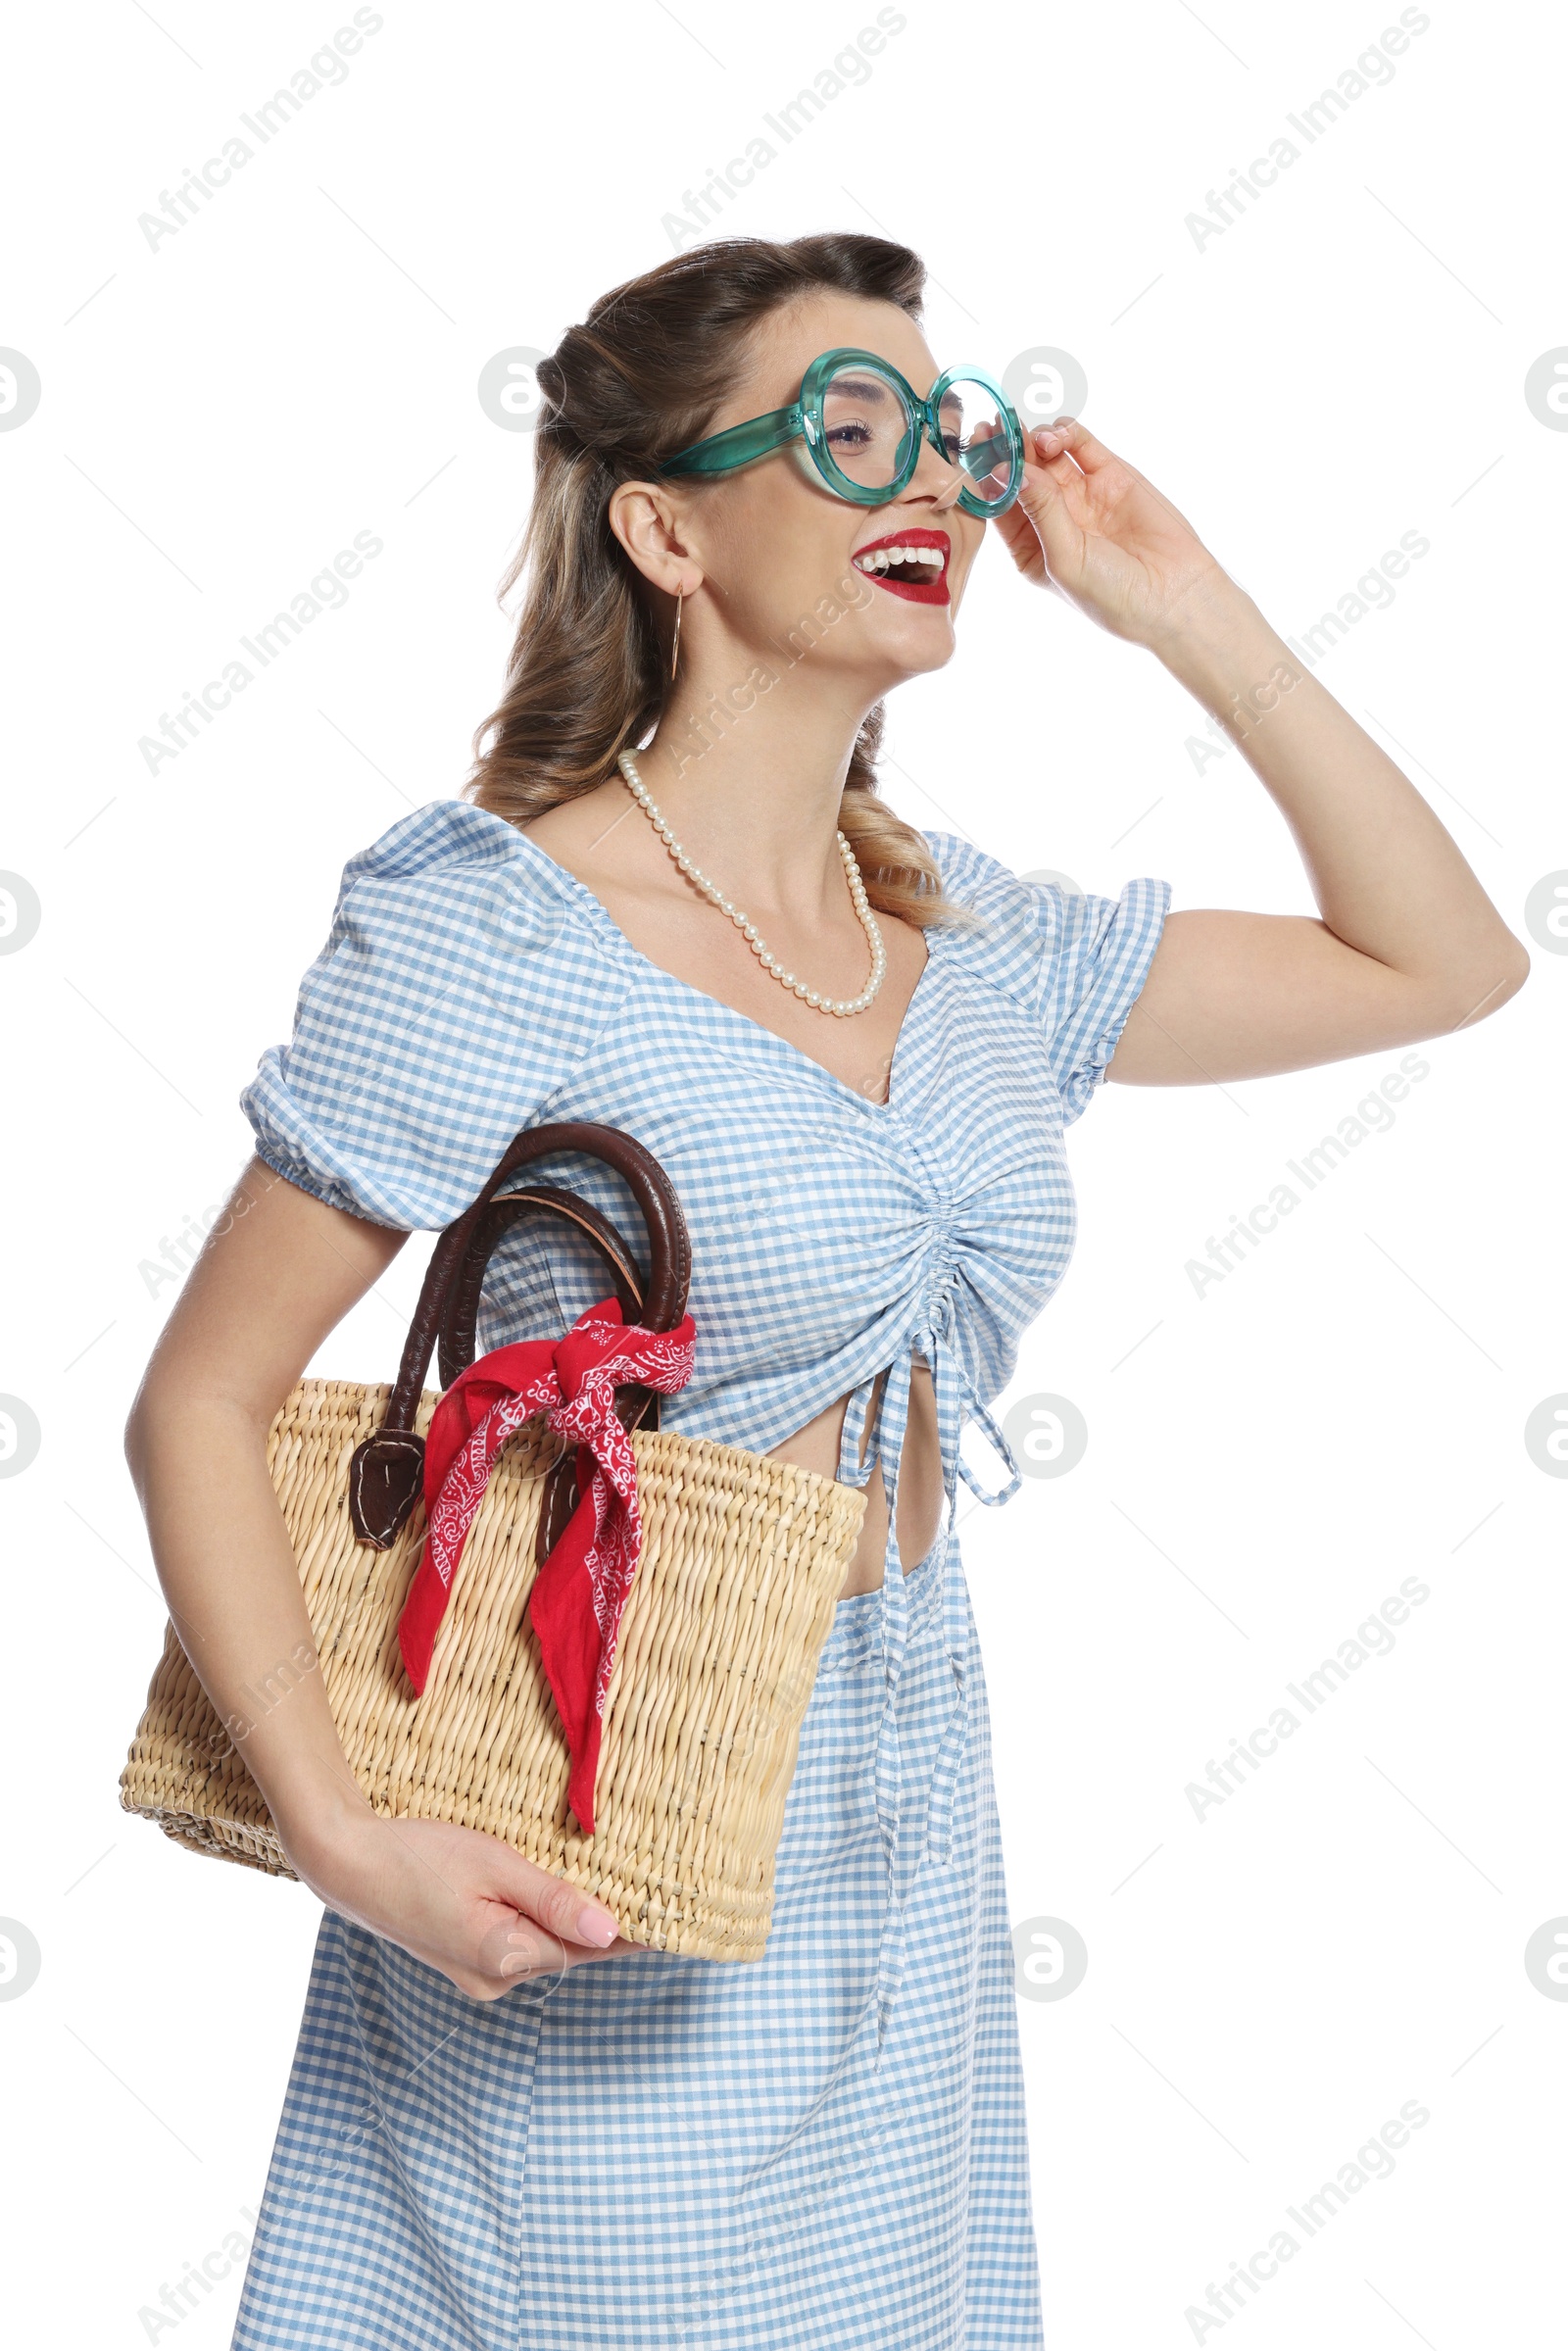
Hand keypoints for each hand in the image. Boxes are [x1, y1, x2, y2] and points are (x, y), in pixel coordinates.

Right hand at [290, 1810, 639, 2000]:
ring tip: (613, 1887)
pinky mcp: (465, 1961)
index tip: (676, 1923)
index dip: (634, 1935)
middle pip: (568, 1951)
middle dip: (605, 1925)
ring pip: (543, 1947)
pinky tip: (552, 1896)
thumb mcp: (496, 1865)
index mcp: (504, 1960)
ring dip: (571, 1923)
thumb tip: (610, 1931)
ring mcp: (476, 1976)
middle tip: (653, 1891)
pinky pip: (519, 1944)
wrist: (347, 1864)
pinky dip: (539, 1922)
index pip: (589, 1950)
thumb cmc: (419, 1856)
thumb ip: (554, 1899)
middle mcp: (494, 1981)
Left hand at [990, 417, 1234, 651]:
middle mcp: (1053, 519)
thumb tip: (1015, 470)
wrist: (1175, 596)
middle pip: (1021, 475)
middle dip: (1007, 451)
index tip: (976, 454)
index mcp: (1031, 549)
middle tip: (995, 428)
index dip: (987, 479)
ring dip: (1034, 441)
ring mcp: (1082, 495)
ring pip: (1048, 456)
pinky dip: (1067, 432)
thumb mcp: (1067, 558)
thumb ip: (1042, 512)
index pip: (1000, 506)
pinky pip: (1082, 445)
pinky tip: (1056, 434)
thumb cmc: (1113, 595)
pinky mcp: (1112, 476)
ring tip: (1033, 439)